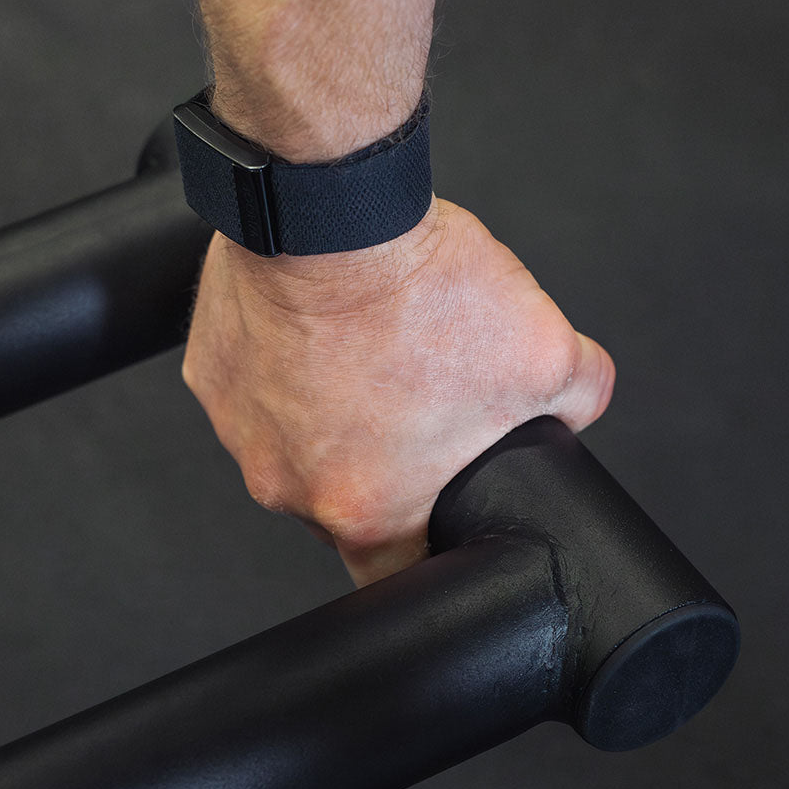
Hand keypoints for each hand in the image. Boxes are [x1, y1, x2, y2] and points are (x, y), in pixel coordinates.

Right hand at [183, 196, 614, 586]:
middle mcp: (289, 486)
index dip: (420, 556)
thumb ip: (577, 400)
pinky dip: (284, 372)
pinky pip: (253, 393)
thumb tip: (579, 406)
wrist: (333, 210)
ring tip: (363, 355)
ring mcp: (240, 433)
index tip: (431, 529)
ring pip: (293, 446)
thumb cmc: (417, 288)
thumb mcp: (544, 351)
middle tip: (409, 406)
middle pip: (341, 503)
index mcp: (366, 508)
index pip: (393, 578)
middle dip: (377, 468)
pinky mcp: (210, 378)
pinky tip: (315, 331)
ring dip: (325, 417)